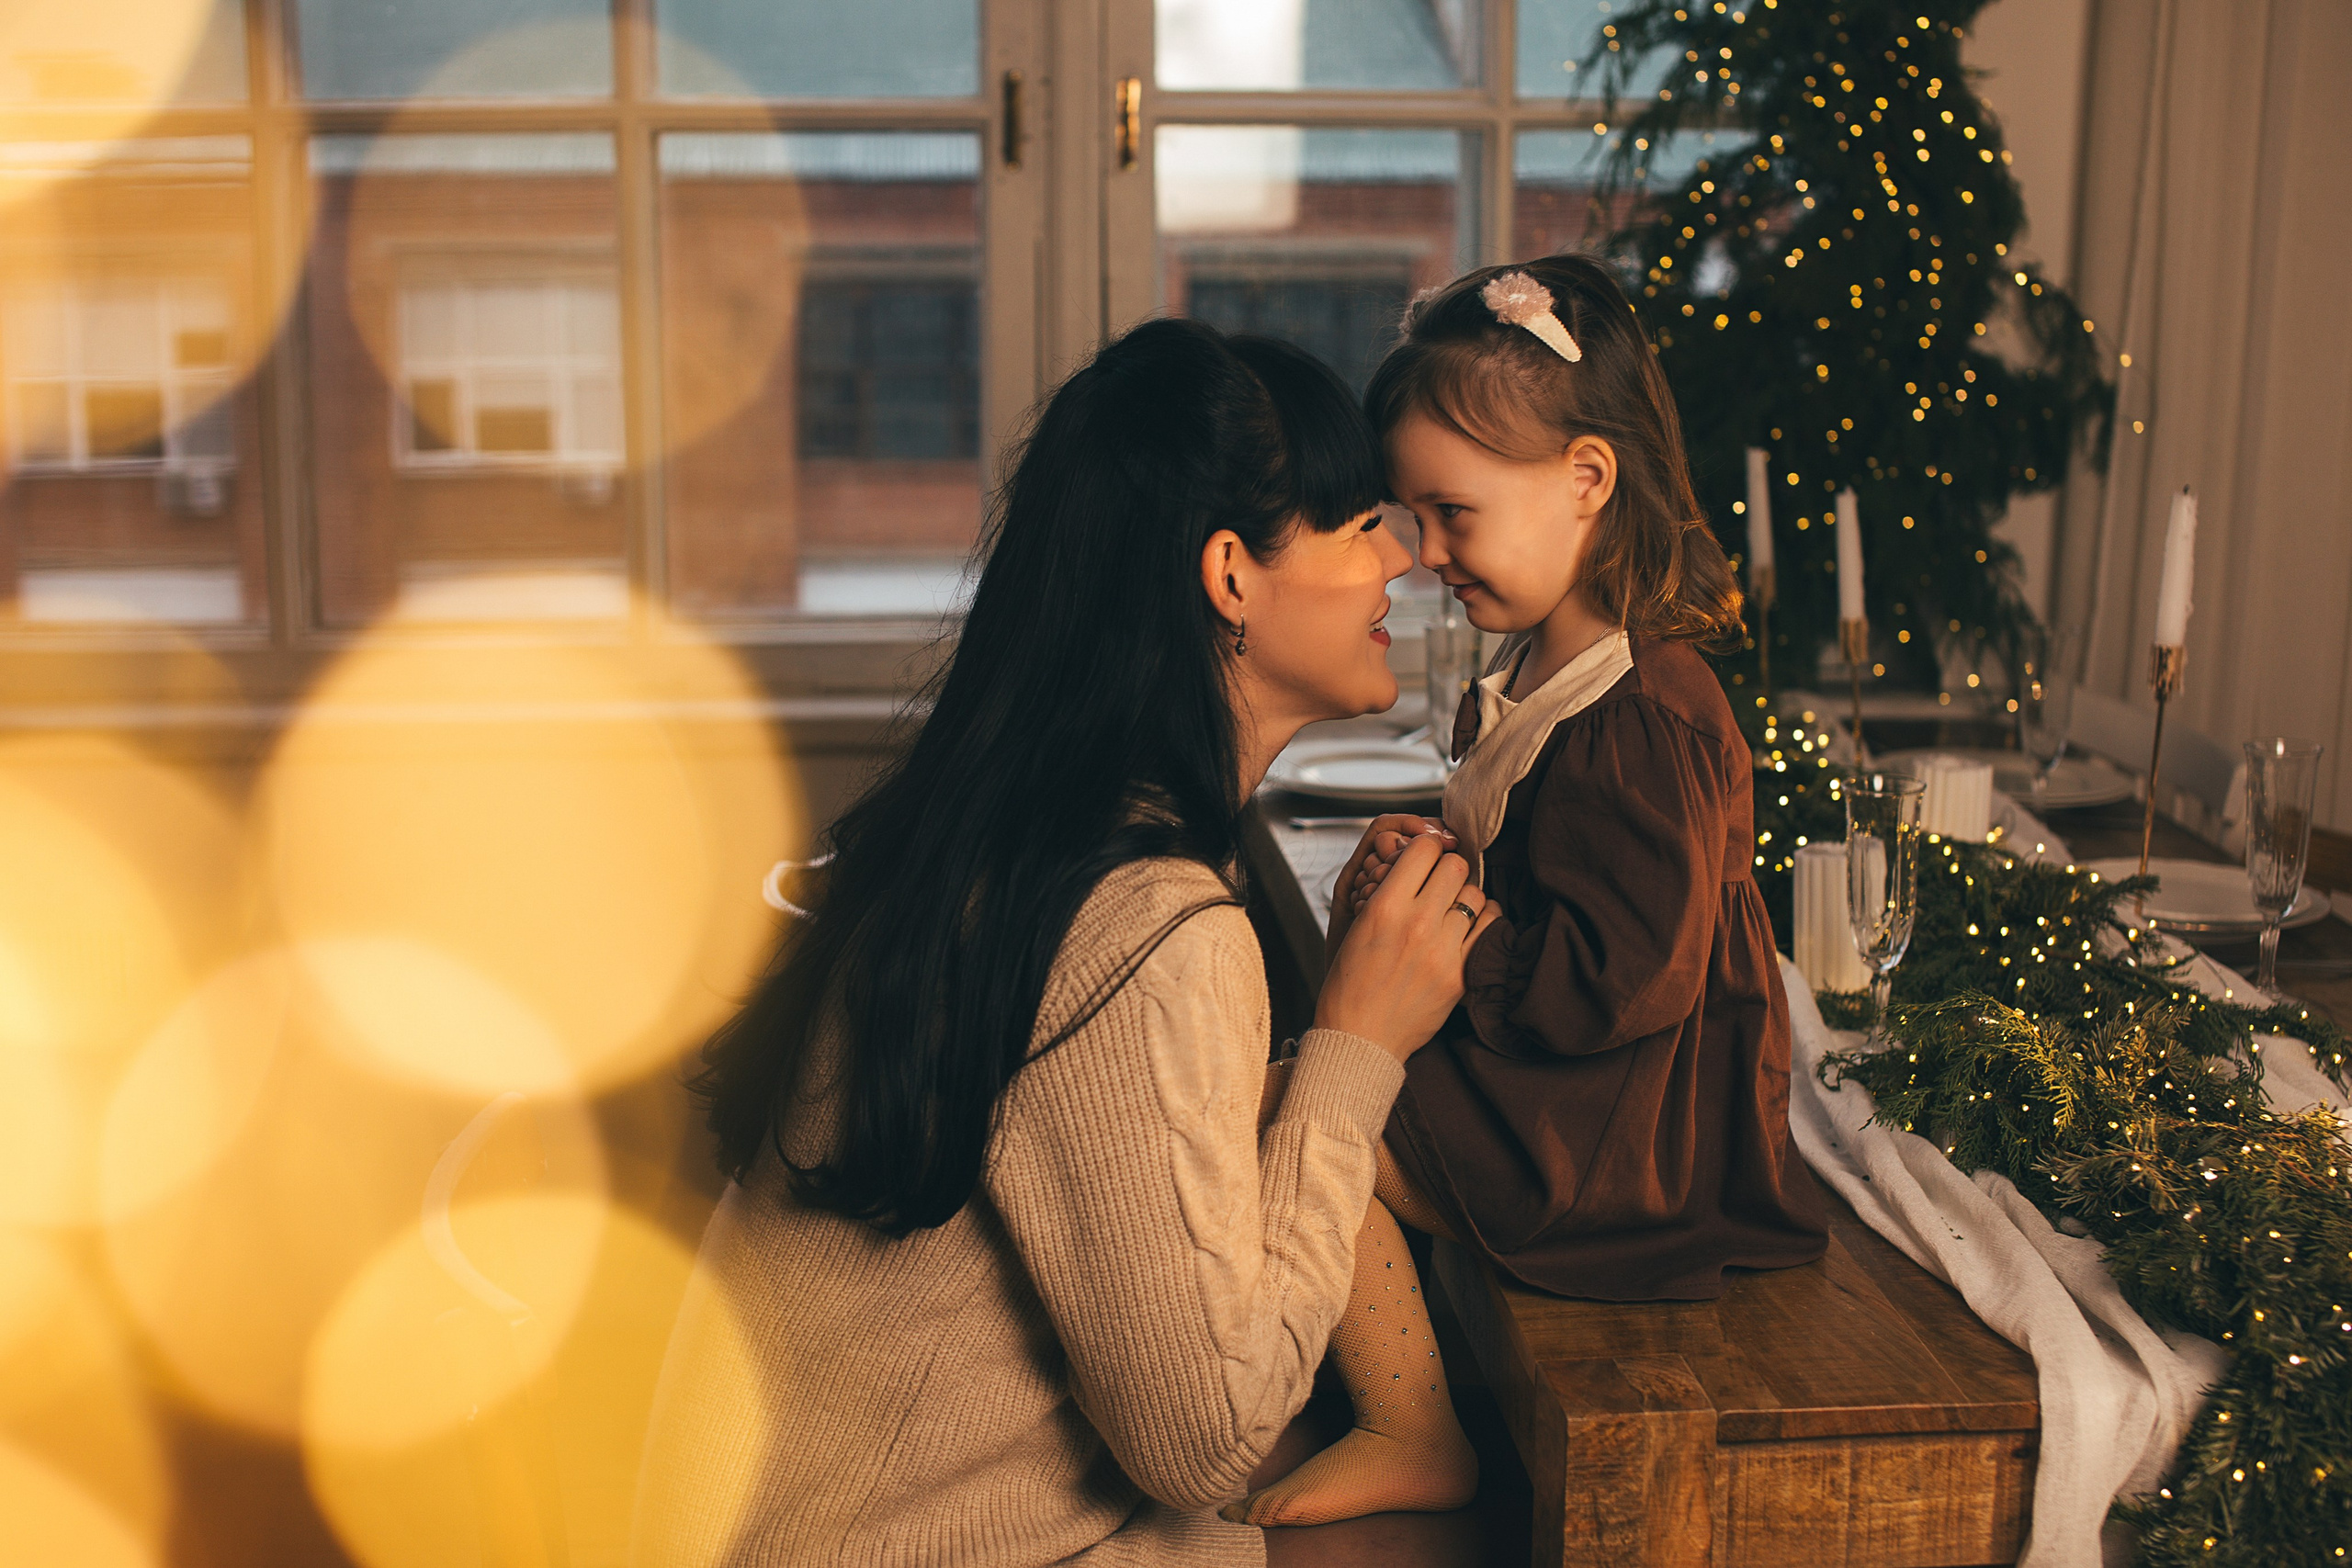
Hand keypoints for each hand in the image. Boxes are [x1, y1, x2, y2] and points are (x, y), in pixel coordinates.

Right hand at [1315, 833, 1499, 1063]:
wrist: (1359, 1038)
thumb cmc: (1350, 984)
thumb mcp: (1357, 926)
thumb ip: (1388, 892)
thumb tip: (1420, 862)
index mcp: (1384, 908)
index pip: (1423, 848)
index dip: (1425, 848)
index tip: (1424, 858)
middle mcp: (1416, 924)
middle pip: (1454, 865)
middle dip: (1447, 868)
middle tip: (1438, 883)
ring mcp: (1442, 951)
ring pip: (1475, 894)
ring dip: (1465, 896)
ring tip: (1451, 909)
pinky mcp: (1460, 975)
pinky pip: (1490, 927)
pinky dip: (1484, 919)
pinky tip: (1469, 926)